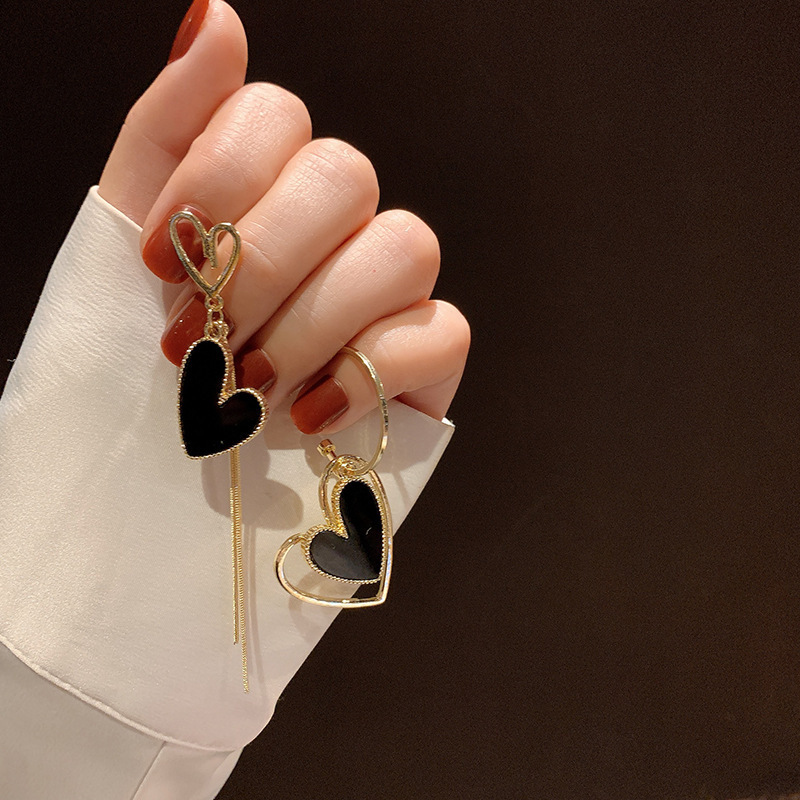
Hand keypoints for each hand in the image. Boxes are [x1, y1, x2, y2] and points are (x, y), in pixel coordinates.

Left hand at [98, 0, 468, 434]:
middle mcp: (338, 223)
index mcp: (265, 185)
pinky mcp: (428, 355)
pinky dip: (365, 374)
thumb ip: (169, 130)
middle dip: (260, 263)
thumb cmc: (151, 364)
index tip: (158, 262)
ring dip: (312, 323)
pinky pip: (442, 332)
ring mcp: (391, 287)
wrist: (177, 477)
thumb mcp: (130, 246)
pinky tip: (306, 415)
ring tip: (251, 386)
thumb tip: (217, 12)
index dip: (218, 177)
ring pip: (404, 246)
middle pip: (343, 174)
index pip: (274, 114)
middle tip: (200, 340)